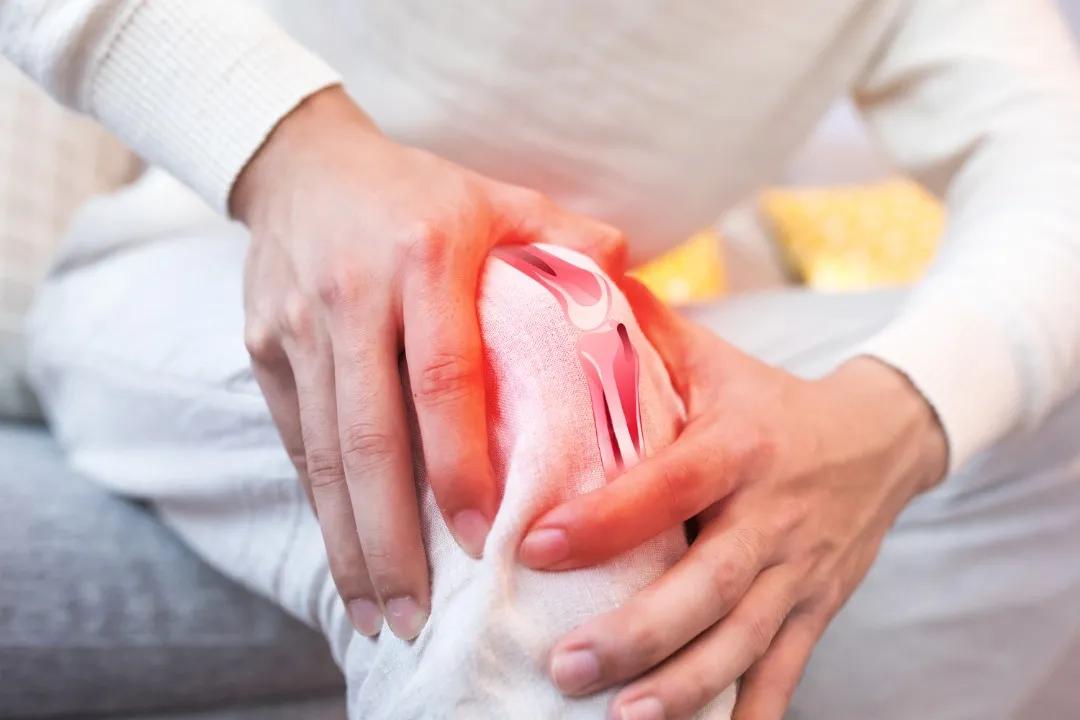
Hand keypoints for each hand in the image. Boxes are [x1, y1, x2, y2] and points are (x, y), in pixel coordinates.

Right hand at [232, 86, 625, 639]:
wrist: (304, 164)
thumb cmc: (420, 192)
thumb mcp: (499, 197)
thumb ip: (567, 238)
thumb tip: (630, 279)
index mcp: (425, 258)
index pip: (445, 380)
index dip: (462, 466)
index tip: (485, 539)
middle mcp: (353, 295)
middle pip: (369, 439)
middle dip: (392, 540)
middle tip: (418, 616)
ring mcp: (297, 326)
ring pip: (321, 453)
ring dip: (349, 542)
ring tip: (378, 612)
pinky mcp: (263, 348)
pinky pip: (294, 440)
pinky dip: (321, 505)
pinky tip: (345, 557)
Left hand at [520, 279, 947, 718]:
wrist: (880, 437)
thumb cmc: (767, 399)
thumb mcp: (712, 359)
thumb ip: (639, 332)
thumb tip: (561, 279)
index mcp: (739, 445)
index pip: (669, 484)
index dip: (606, 518)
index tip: (535, 544)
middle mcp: (772, 515)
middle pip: (708, 585)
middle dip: (638, 630)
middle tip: (564, 663)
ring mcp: (799, 572)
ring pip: (743, 640)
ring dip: (684, 685)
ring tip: (621, 717)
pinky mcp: (816, 610)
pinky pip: (784, 671)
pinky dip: (749, 713)